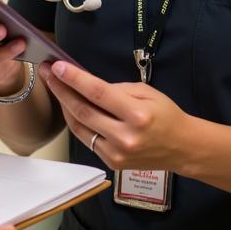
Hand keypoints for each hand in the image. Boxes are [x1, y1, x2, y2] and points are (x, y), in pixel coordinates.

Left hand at [39, 60, 191, 171]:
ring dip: (63, 105)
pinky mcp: (112, 162)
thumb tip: (86, 82)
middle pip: (83, 110)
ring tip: (55, 86)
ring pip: (79, 126)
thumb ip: (116, 89)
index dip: (74, 79)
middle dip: (61, 89)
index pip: (98, 93)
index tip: (57, 66)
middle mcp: (126, 137)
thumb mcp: (146, 92)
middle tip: (48, 73)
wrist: (182, 148)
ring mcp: (117, 153)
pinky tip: (70, 106)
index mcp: (137, 115)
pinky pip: (86, 139)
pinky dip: (76, 122)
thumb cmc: (166, 115)